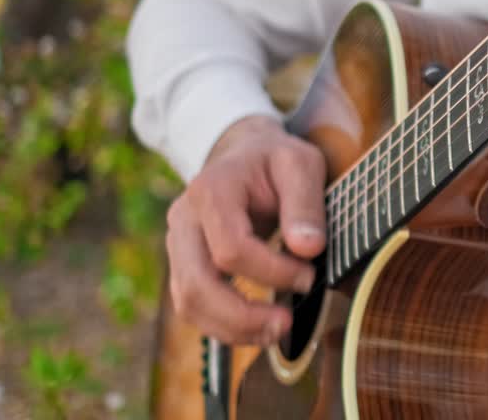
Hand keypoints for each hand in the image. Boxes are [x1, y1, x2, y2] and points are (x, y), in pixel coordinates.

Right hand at [166, 114, 326, 344]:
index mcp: (211, 190)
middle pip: (196, 284)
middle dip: (241, 315)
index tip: (309, 276)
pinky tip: (257, 328)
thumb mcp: (300, 164)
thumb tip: (308, 249)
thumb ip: (305, 203)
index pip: (231, 248)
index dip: (271, 272)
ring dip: (231, 328)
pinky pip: (192, 306)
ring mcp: (178, 243)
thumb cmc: (275, 160)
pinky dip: (222, 325)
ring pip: (188, 302)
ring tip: (275, 332)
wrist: (246, 155)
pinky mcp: (183, 264)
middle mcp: (184, 218)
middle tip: (285, 324)